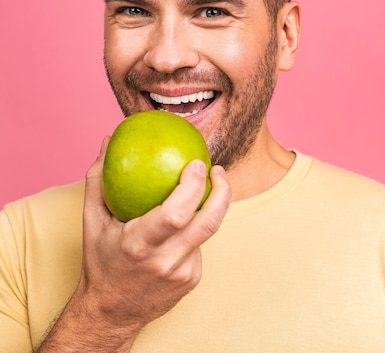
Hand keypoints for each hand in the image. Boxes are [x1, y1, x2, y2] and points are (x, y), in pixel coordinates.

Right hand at [37, 137, 230, 351]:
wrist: (111, 313)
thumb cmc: (100, 261)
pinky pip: (200, 246)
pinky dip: (192, 232)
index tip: (198, 163)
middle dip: (223, 192)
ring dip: (205, 210)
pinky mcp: (193, 280)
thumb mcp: (91, 221)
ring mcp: (183, 273)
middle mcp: (165, 261)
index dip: (193, 186)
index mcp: (139, 244)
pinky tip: (183, 227)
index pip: (177, 212)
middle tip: (218, 171)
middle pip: (209, 223)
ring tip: (205, 188)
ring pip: (206, 232)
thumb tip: (108, 142)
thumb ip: (99, 179)